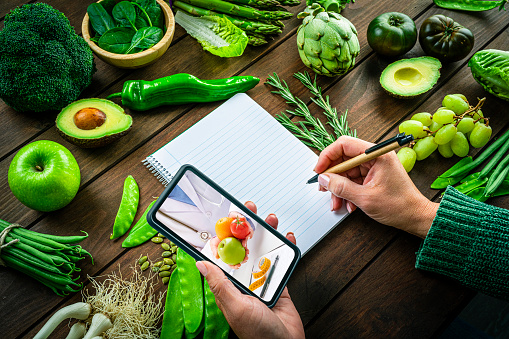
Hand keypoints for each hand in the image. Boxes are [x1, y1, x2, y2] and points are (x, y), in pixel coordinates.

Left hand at [196, 201, 304, 338]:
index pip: (222, 255)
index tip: (224, 219)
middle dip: (245, 228)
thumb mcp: (235, 305)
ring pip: (263, 250)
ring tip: (269, 219)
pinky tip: (287, 236)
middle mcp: (243, 279)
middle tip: (248, 210)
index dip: (223, 236)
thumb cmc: (257, 334)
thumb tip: (200, 263)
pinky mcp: (278, 282)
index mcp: (228, 284)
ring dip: (267, 233)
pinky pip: (281, 261)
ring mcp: (262, 280)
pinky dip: (285, 247)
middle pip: (243, 247)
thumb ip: (220, 283)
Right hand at [209, 235, 248, 269]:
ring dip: (246, 253)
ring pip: (243, 251)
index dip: (235, 266)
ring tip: (247, 252)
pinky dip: (244, 244)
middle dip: (243, 260)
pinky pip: (243, 243)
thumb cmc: (216, 240)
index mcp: (227, 256)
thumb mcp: (213, 245)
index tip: (238, 265)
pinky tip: (245, 245)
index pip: (231, 263)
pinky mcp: (239, 241)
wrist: (218, 232)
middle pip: (239, 258)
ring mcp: (236, 247)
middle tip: (245, 259)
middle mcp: (233, 252)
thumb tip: (217, 257)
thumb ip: (214, 251)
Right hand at [315, 136, 438, 237]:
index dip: (328, 156)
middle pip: (344, 158)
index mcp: (377, 154)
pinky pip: (353, 180)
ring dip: (339, 188)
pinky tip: (348, 204)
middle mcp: (375, 156)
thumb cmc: (399, 206)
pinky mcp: (373, 176)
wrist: (415, 217)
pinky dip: (347, 192)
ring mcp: (374, 166)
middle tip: (323, 188)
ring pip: (346, 171)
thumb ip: (342, 187)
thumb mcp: (365, 198)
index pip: (344, 144)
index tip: (319, 170)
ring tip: (336, 203)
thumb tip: (324, 179)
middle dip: (332, 176)